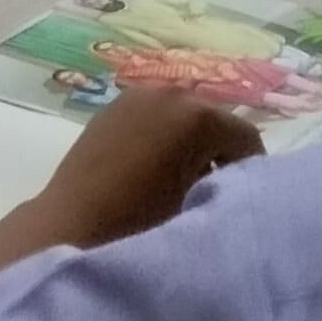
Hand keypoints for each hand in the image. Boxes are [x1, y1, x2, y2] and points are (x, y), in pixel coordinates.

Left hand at [28, 89, 261, 246]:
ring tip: (179, 184)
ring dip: (190, 144)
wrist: (71, 227)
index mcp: (198, 116)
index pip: (246, 138)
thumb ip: (224, 185)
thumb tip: (233, 182)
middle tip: (211, 193)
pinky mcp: (113, 107)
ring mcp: (138, 95)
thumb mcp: (196, 206)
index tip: (240, 200)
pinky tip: (150, 171)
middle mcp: (171, 93)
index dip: (250, 172)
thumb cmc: (140, 224)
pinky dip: (162, 137)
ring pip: (183, 117)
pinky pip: (154, 117)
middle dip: (219, 154)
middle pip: (215, 121)